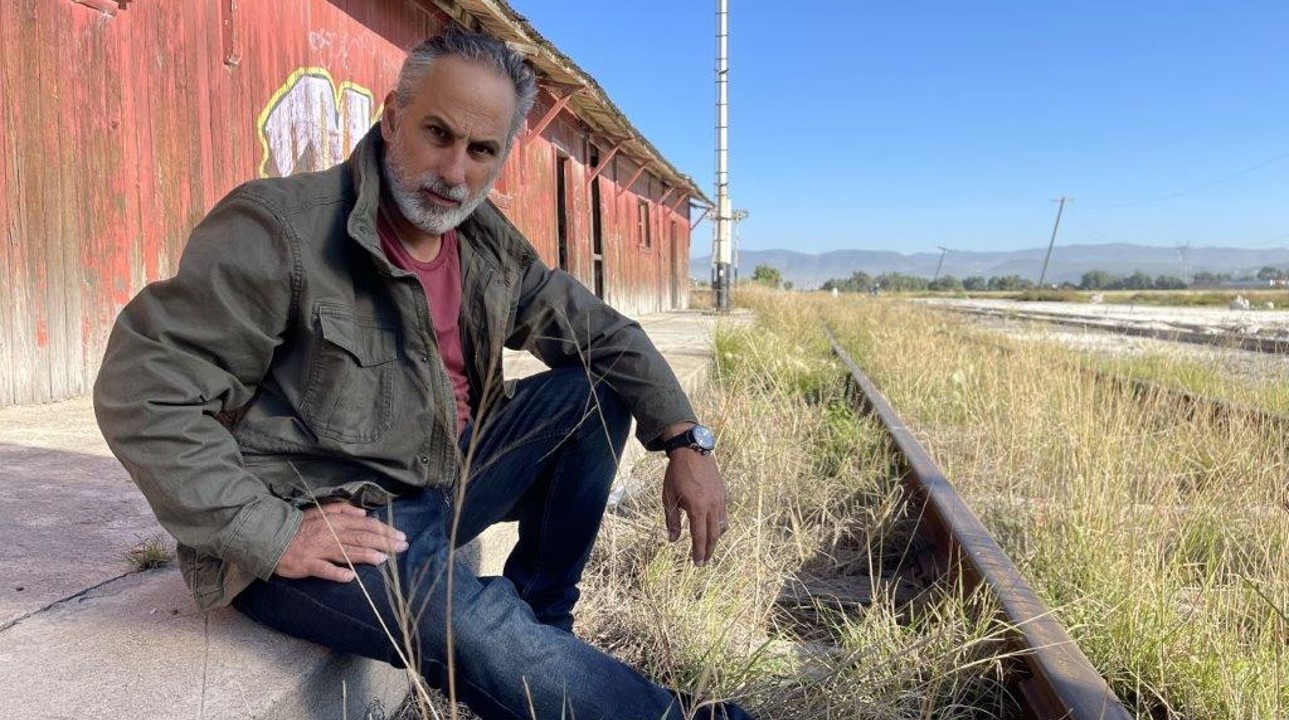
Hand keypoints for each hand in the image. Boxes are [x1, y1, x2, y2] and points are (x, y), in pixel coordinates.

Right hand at [274, 502, 408, 581]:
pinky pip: (324, 569)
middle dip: (384, 542)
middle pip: (361, 537)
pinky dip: (337, 573)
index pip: (365, 524)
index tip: (401, 536)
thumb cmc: (300, 527)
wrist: (272, 538)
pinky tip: (351, 577)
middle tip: (402, 547)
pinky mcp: (308, 564)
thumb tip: (364, 512)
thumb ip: (343, 510)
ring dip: (366, 555)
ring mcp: (319, 549)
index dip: (384, 530)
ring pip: (347, 552)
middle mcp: (330, 534)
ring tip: (383, 559)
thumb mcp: (322, 512)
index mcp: (335, 521)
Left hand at [661, 447, 728, 564]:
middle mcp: (712, 506)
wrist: (692, 451)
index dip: (699, 552)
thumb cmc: (677, 474)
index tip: (697, 563)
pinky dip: (719, 526)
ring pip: (721, 527)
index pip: (700, 537)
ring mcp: (720, 500)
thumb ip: (672, 520)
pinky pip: (724, 516)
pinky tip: (713, 528)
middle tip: (704, 562)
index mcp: (697, 508)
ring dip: (715, 539)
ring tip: (708, 547)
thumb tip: (672, 540)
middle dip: (709, 551)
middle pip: (714, 536)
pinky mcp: (723, 494)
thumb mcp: (669, 498)